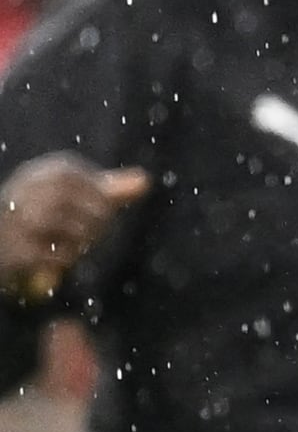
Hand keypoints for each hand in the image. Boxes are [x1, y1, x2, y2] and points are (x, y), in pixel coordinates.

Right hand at [0, 159, 146, 302]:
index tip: (96, 212)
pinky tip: (53, 257)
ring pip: (78, 233)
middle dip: (97, 227)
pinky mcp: (17, 247)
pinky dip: (63, 260)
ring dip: (79, 244)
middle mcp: (32, 189)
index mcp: (50, 171)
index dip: (103, 205)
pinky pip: (59, 256)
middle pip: (94, 211)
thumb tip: (146, 180)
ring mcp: (21, 218)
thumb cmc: (38, 213)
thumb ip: (109, 190)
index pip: (98, 189)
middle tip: (85, 234)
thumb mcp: (73, 196)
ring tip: (65, 243)